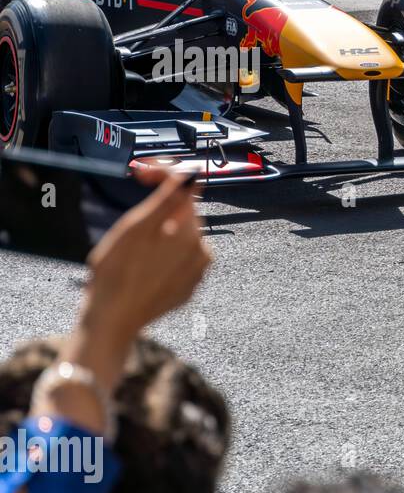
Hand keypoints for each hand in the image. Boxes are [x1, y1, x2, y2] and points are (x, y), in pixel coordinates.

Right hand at [71, 168, 209, 388]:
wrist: (114, 320)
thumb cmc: (116, 274)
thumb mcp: (134, 228)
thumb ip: (167, 199)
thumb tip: (191, 174)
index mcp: (189, 230)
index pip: (187, 186)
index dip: (163, 173)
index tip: (141, 172)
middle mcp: (202, 249)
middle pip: (185, 211)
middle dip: (160, 205)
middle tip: (130, 210)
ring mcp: (197, 271)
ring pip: (182, 236)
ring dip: (161, 231)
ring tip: (132, 246)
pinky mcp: (189, 286)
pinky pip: (179, 259)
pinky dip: (163, 253)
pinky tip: (142, 263)